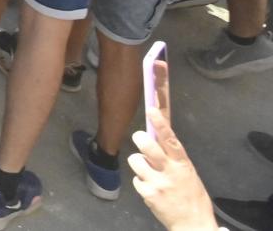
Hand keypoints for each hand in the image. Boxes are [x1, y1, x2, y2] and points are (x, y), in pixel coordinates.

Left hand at [128, 67, 216, 230]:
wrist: (194, 224)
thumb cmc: (192, 197)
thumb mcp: (189, 175)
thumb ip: (174, 159)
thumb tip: (159, 139)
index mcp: (183, 165)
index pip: (171, 140)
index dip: (160, 124)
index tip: (151, 109)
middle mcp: (169, 172)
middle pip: (147, 145)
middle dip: (140, 139)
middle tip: (141, 140)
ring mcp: (157, 183)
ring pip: (135, 160)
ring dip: (140, 164)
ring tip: (149, 172)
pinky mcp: (147, 194)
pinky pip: (136, 179)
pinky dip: (141, 182)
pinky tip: (151, 189)